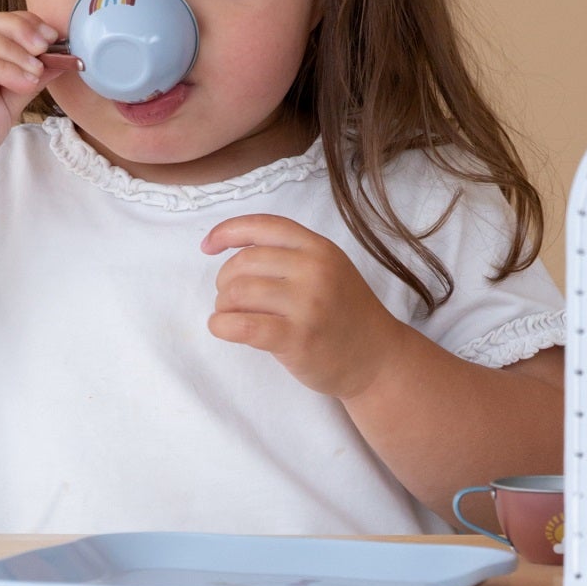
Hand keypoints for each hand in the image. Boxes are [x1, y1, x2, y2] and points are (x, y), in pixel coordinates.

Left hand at [203, 215, 407, 398]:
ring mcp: (308, 304)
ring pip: (238, 292)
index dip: (227, 232)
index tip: (207, 246)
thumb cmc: (345, 315)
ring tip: (232, 316)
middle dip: (225, 281)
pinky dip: (222, 325)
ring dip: (224, 305)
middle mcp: (314, 270)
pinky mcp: (298, 338)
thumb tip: (232, 251)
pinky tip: (223, 328)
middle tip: (230, 299)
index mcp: (319, 248)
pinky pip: (243, 325)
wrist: (379, 359)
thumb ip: (291, 255)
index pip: (262, 226)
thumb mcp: (330, 269)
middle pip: (243, 262)